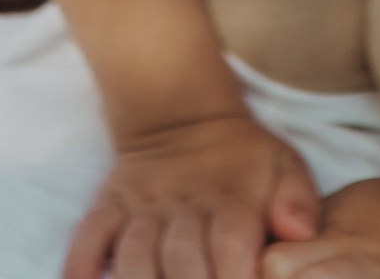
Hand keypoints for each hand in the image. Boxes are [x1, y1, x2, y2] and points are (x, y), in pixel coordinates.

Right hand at [64, 112, 320, 278]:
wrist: (183, 115)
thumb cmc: (242, 158)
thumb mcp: (282, 164)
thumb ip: (296, 199)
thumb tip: (297, 233)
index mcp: (231, 198)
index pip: (231, 245)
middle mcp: (183, 204)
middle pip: (183, 260)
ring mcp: (142, 206)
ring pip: (136, 255)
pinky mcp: (109, 204)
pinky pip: (89, 234)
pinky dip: (82, 263)